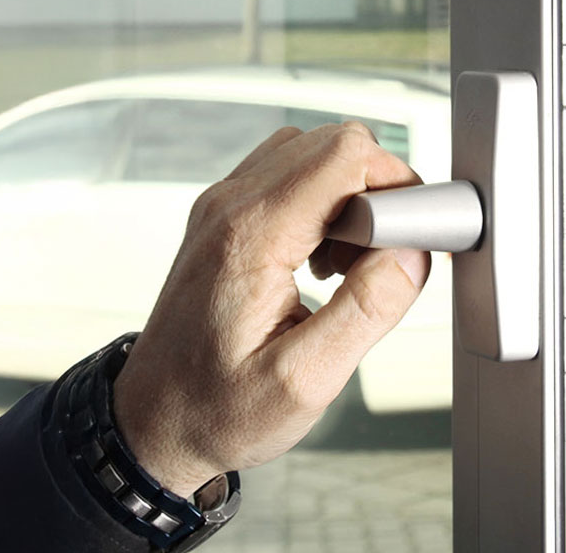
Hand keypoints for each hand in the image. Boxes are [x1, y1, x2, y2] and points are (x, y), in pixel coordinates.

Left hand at [112, 122, 431, 496]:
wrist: (153, 422)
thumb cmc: (217, 409)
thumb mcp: (305, 381)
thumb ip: (366, 309)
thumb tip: (412, 251)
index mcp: (251, 236)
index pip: (346, 154)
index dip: (395, 189)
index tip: (402, 244)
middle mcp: (231, 205)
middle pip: (335, 143)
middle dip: (379, 192)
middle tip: (377, 259)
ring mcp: (223, 205)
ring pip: (315, 152)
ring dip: (351, 196)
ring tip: (347, 263)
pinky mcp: (226, 216)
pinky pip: (292, 175)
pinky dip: (325, 204)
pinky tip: (323, 259)